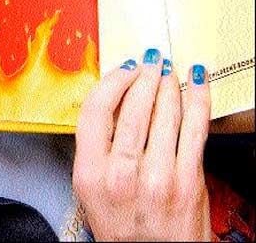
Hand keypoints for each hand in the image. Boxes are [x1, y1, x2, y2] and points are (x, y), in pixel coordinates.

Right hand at [73, 50, 210, 240]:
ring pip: (165, 112)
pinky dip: (198, 97)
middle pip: (133, 107)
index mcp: (91, 172)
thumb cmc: (122, 226)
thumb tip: (114, 99)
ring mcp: (158, 176)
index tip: (122, 70)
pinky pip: (195, 127)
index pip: (96, 110)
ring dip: (169, 82)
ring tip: (169, 69)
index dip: (111, 82)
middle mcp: (122, 173)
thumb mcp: (90, 188)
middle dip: (145, 76)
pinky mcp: (189, 180)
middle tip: (151, 61)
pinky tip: (197, 80)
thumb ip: (95, 146)